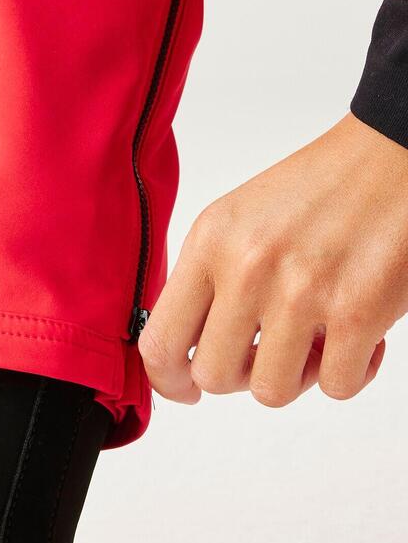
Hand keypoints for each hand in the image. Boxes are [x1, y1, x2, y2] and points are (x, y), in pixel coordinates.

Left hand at [140, 114, 407, 406]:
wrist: (398, 151)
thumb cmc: (319, 191)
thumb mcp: (235, 223)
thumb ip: (204, 283)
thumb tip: (184, 353)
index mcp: (209, 244)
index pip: (159, 344)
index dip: (169, 381)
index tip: (187, 390)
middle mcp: (248, 267)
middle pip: (214, 376)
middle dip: (241, 375)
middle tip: (268, 351)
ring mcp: (302, 292)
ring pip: (270, 392)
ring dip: (296, 377)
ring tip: (314, 343)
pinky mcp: (358, 310)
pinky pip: (335, 387)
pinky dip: (349, 373)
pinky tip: (360, 340)